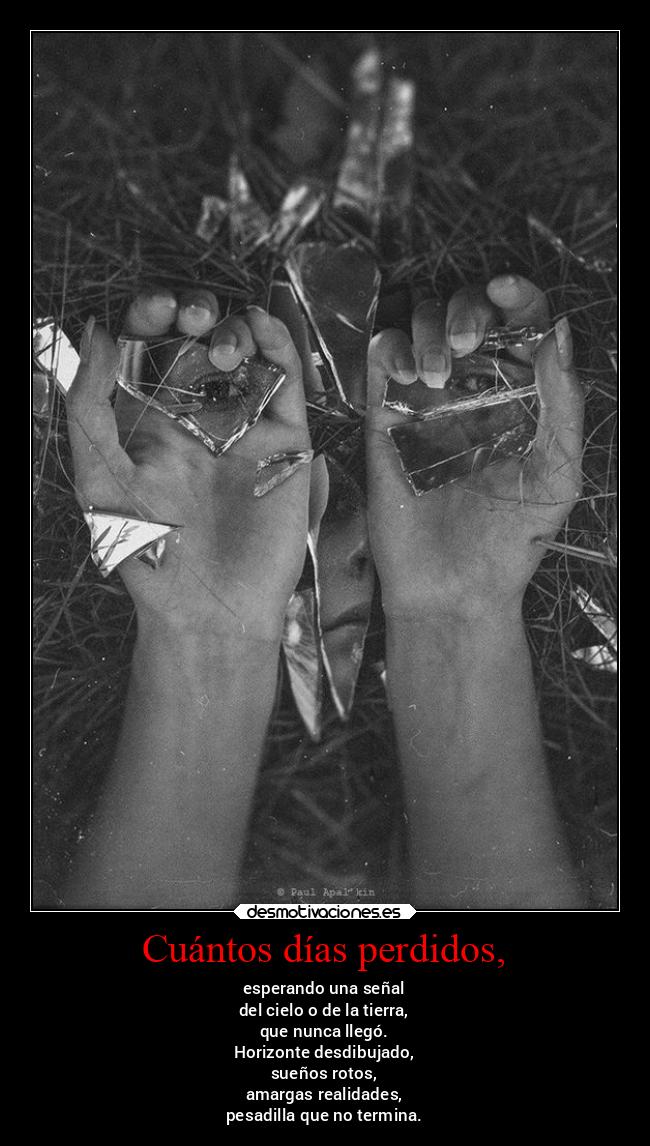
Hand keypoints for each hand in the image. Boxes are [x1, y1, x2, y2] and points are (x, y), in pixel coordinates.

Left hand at [66, 288, 310, 640]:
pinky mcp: (284, 442)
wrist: (209, 609)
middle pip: (197, 342)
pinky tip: (261, 326)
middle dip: (193, 313)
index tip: (154, 309)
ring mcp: (242, 427)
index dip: (151, 317)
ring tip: (219, 347)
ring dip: (232, 330)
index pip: (150, 350)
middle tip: (188, 315)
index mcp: (147, 421)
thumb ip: (90, 405)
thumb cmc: (148, 553)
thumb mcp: (99, 476)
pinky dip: (279, 346)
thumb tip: (98, 331)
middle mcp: (196, 418)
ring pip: (244, 354)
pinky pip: (287, 383)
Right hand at [365, 275, 583, 620]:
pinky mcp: (386, 418)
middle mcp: (475, 389)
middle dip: (465, 309)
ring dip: (428, 329)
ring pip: (421, 324)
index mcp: (522, 395)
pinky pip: (382, 359)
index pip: (521, 323)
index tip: (507, 289)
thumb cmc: (512, 541)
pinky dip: (390, 348)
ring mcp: (428, 401)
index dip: (517, 294)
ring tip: (435, 374)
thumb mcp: (558, 474)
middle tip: (466, 344)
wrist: (454, 589)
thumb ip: (563, 403)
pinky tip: (406, 375)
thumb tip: (559, 334)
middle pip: (467, 312)